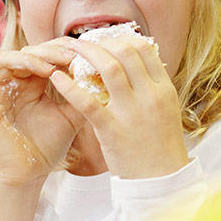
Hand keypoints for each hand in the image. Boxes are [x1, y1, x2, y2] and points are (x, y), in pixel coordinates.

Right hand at [0, 42, 85, 220]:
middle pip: (25, 52)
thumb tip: (100, 71)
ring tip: (47, 68)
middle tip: (69, 57)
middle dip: (48, 52)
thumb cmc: (49, 146)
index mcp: (32, 82)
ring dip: (25, 59)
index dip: (60, 51)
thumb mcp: (72, 116)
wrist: (30, 175)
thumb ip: (82, 94)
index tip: (81, 55)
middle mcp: (12, 83)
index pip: (43, 54)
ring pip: (3, 61)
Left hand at [50, 34, 188, 179]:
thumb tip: (136, 65)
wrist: (161, 183)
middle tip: (82, 43)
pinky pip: (87, 101)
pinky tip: (56, 78)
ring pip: (109, 68)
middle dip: (100, 42)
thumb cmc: (160, 148)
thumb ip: (151, 88)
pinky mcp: (111, 130)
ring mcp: (131, 112)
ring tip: (68, 52)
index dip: (121, 38)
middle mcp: (150, 96)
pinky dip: (69, 87)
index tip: (105, 40)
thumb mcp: (164, 111)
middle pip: (126, 52)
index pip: (144, 48)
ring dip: (85, 55)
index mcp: (164, 89)